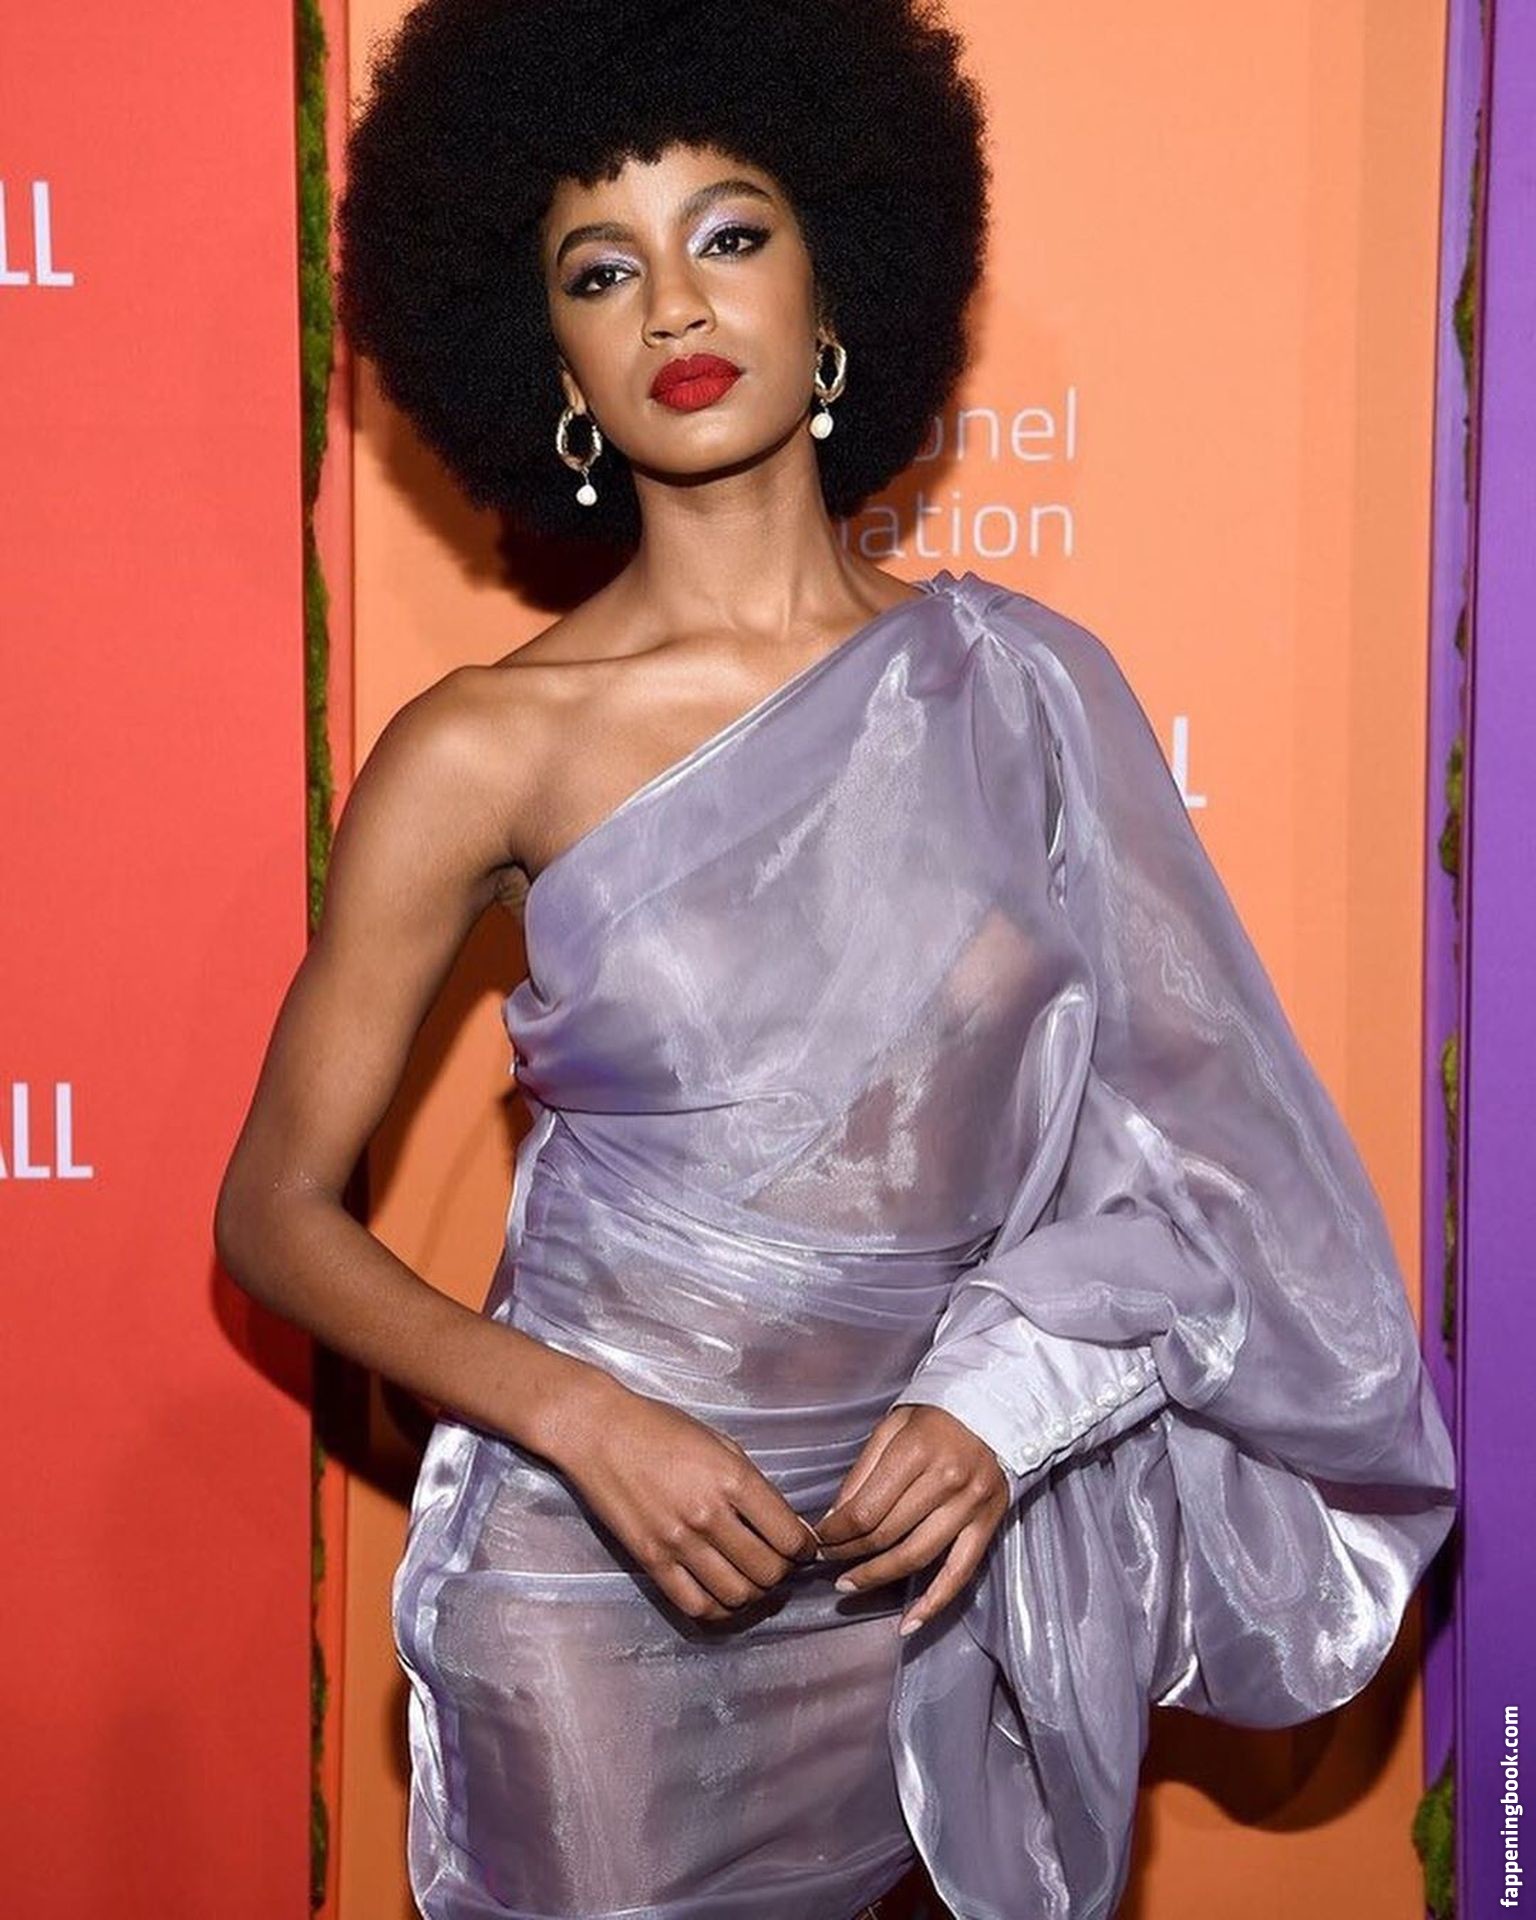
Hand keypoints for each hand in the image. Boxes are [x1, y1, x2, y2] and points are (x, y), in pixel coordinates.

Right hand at [555, 1376, 819, 1623]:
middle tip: (779, 1563)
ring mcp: (677, 1542)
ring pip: (737, 1595)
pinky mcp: (650, 1560)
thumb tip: (785, 1524)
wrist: (598, 1430)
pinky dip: (718, 1609)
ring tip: (752, 1579)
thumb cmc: (662, 1428)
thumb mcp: (720, 1443)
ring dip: (754, 1594)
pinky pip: (694, 1605)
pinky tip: (723, 1595)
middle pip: (768, 1572)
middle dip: (783, 1573)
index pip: (789, 1537)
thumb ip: (753, 1485)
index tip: (803, 1548)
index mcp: (733, 1479)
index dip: (805, 1549)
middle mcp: (708, 1515)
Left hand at [812, 1404, 1009, 1635]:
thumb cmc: (935, 1416)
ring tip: (849, 1585)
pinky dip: (933, 1603)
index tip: (818, 1540)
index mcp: (915, 1452)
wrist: (996, 1408)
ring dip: (877, 1578)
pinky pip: (959, 1573)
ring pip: (916, 1557)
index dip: (835, 1532)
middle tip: (827, 1563)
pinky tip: (908, 1623)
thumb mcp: (892, 1427)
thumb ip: (862, 1472)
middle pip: (886, 1535)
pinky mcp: (988, 1524)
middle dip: (848, 1554)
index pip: (864, 1509)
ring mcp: (970, 1505)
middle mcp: (945, 1480)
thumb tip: (834, 1518)